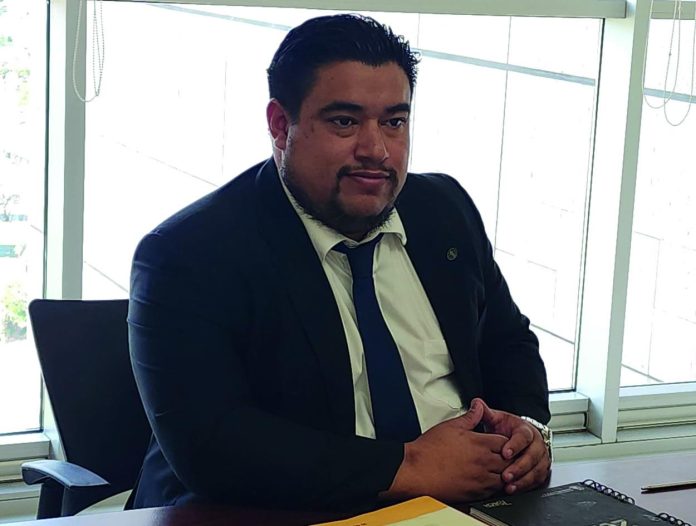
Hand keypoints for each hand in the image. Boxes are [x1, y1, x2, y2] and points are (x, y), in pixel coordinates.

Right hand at [383, 400, 512, 502]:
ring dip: (502, 473)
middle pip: (509, 461)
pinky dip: (493, 486)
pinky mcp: (474, 493)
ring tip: (495, 469)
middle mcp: (484, 462)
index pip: (506, 442)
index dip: (505, 441)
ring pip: (504, 477)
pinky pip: (493, 491)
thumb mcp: (450, 426)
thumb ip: (470, 416)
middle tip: (502, 456)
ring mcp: (480, 480)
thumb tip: (478, 406)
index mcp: (480, 444)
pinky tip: (486, 480)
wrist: (416, 471)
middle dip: (508, 458)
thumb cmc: (429, 450)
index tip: (500, 442)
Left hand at [475, 398, 550, 493]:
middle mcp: (536, 444)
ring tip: (509, 485)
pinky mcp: (540, 469)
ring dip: (523, 479)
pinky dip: (526, 485)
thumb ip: (487, 413)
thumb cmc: (508, 429)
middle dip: (519, 466)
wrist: (519, 437)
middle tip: (506, 475)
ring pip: (536, 469)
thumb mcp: (497, 419)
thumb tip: (476, 403)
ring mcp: (540, 457)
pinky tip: (514, 489)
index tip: (505, 453)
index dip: (515, 445)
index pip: (524, 436)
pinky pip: (537, 479)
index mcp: (526, 430)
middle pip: (532, 456)